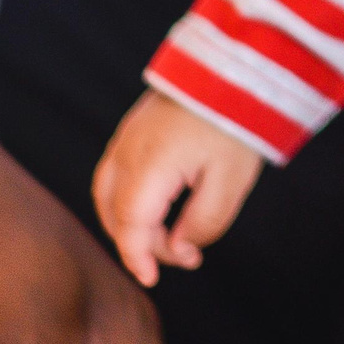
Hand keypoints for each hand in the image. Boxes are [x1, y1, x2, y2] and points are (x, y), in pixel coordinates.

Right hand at [92, 93, 263, 286]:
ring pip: (106, 194)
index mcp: (149, 165)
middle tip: (182, 253)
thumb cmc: (236, 121)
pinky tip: (157, 206)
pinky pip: (113, 174)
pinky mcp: (132, 128)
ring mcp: (125, 136)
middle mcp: (127, 151)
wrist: (235, 65)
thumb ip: (205, 222)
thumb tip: (181, 249)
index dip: (137, 257)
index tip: (152, 279)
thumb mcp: (231, 179)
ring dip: (129, 222)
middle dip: (141, 243)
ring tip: (168, 235)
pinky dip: (125, 200)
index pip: (129, 225)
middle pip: (113, 213)